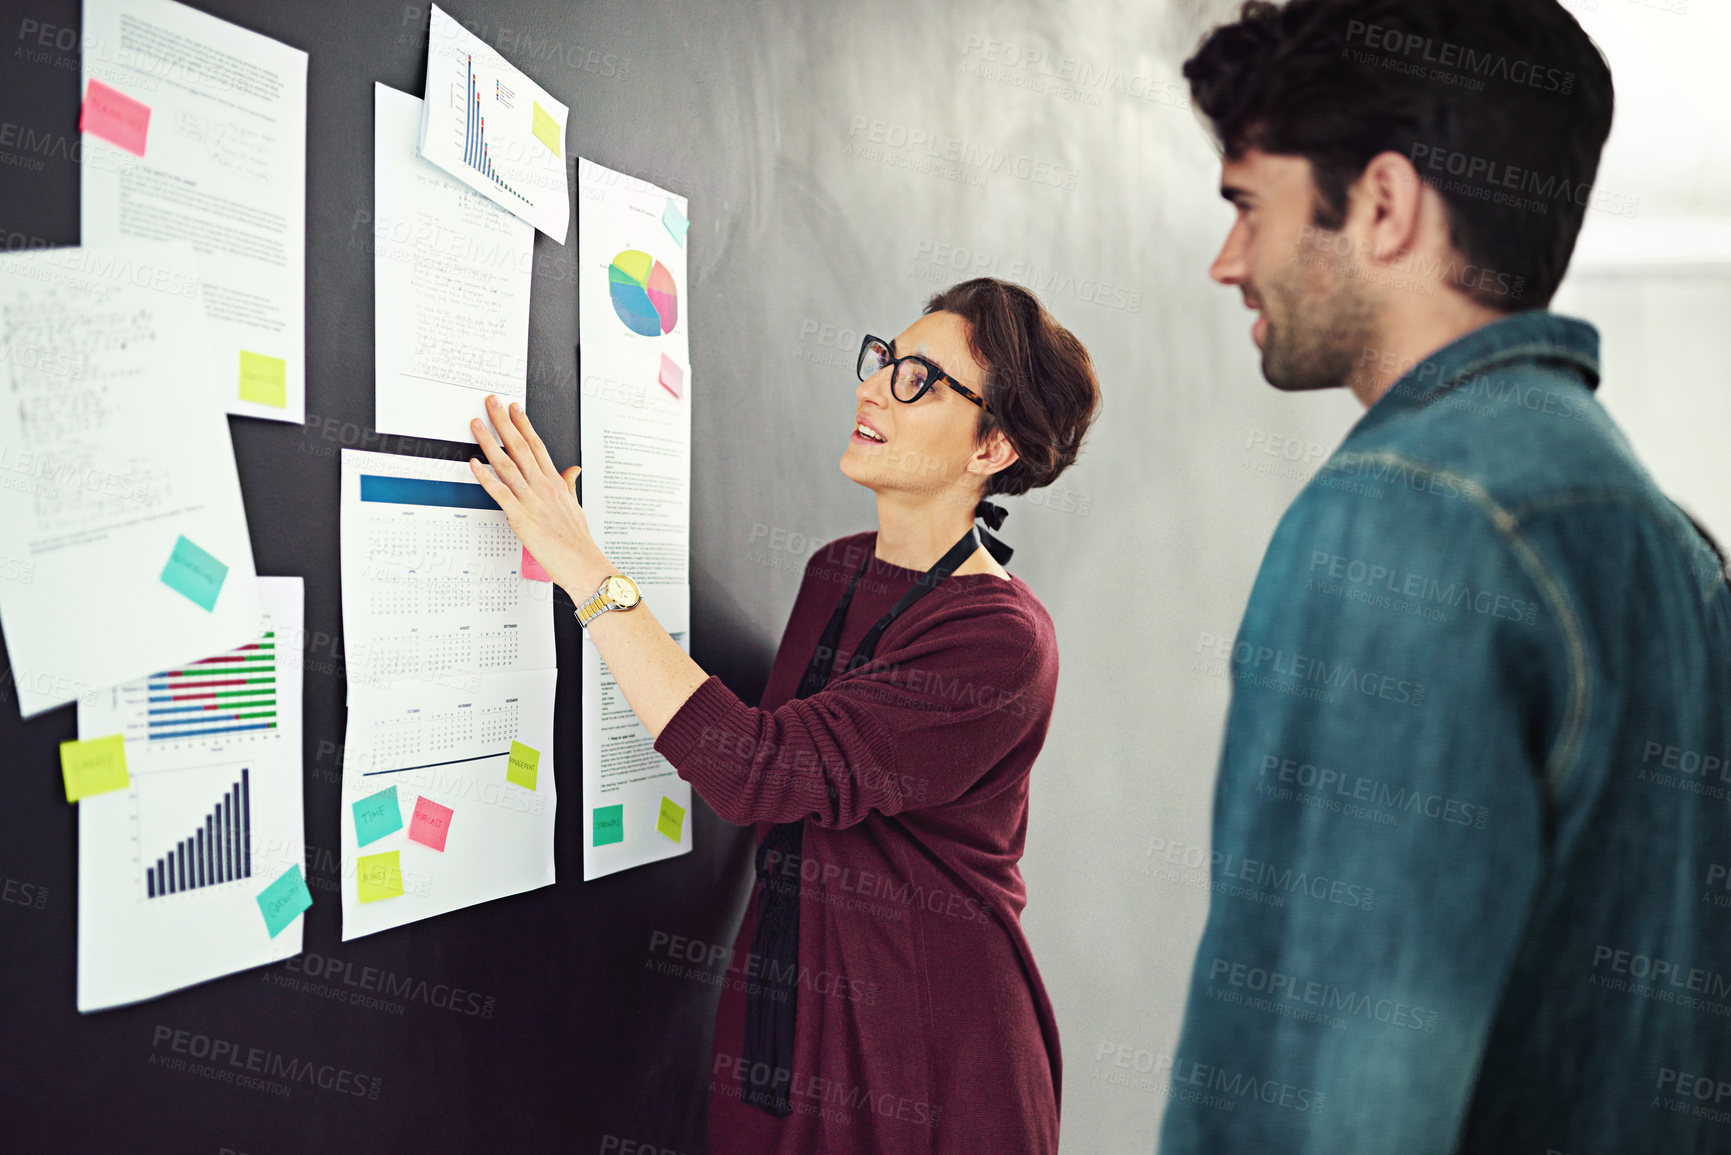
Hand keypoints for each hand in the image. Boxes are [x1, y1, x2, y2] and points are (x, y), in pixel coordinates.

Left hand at [468, 395, 608, 594]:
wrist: (582, 562)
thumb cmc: (578, 539)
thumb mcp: (575, 505)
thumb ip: (569, 485)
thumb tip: (573, 470)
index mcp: (555, 482)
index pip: (537, 445)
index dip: (524, 424)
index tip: (514, 408)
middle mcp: (542, 486)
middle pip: (520, 446)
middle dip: (504, 422)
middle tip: (491, 402)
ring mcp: (531, 499)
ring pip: (507, 464)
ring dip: (490, 441)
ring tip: (477, 424)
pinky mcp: (520, 516)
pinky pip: (499, 492)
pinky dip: (485, 477)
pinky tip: (474, 463)